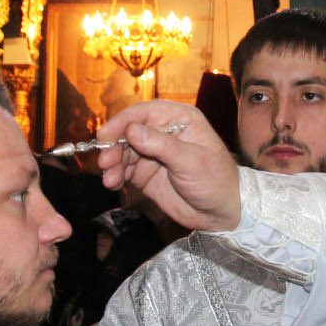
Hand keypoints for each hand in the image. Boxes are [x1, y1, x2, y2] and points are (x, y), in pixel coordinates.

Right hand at [95, 101, 240, 231]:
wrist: (221, 213)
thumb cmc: (215, 180)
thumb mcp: (191, 161)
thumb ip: (161, 146)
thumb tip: (132, 130)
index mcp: (179, 119)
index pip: (145, 112)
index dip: (122, 121)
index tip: (105, 135)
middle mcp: (163, 131)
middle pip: (128, 131)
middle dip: (113, 145)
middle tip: (104, 162)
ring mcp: (152, 152)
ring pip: (123, 150)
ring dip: (112, 162)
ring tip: (109, 179)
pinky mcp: (145, 172)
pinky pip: (124, 169)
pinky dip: (115, 175)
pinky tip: (112, 183)